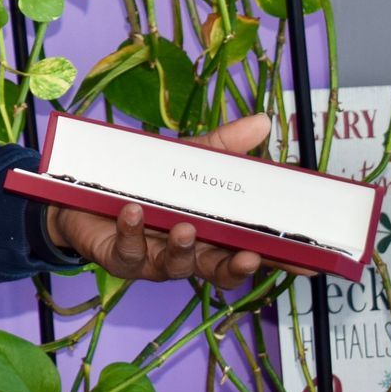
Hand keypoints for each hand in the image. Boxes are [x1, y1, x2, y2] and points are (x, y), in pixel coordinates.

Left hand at [44, 113, 312, 287]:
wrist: (81, 188)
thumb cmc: (145, 180)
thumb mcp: (185, 159)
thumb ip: (223, 146)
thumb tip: (264, 121)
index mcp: (212, 235)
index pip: (252, 252)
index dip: (280, 261)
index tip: (309, 262)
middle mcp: (188, 254)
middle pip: (220, 271)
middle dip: (236, 267)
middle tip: (251, 256)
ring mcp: (154, 259)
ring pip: (176, 265)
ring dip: (183, 248)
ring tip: (186, 228)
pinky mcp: (119, 257)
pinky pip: (127, 250)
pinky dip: (131, 230)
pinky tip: (132, 211)